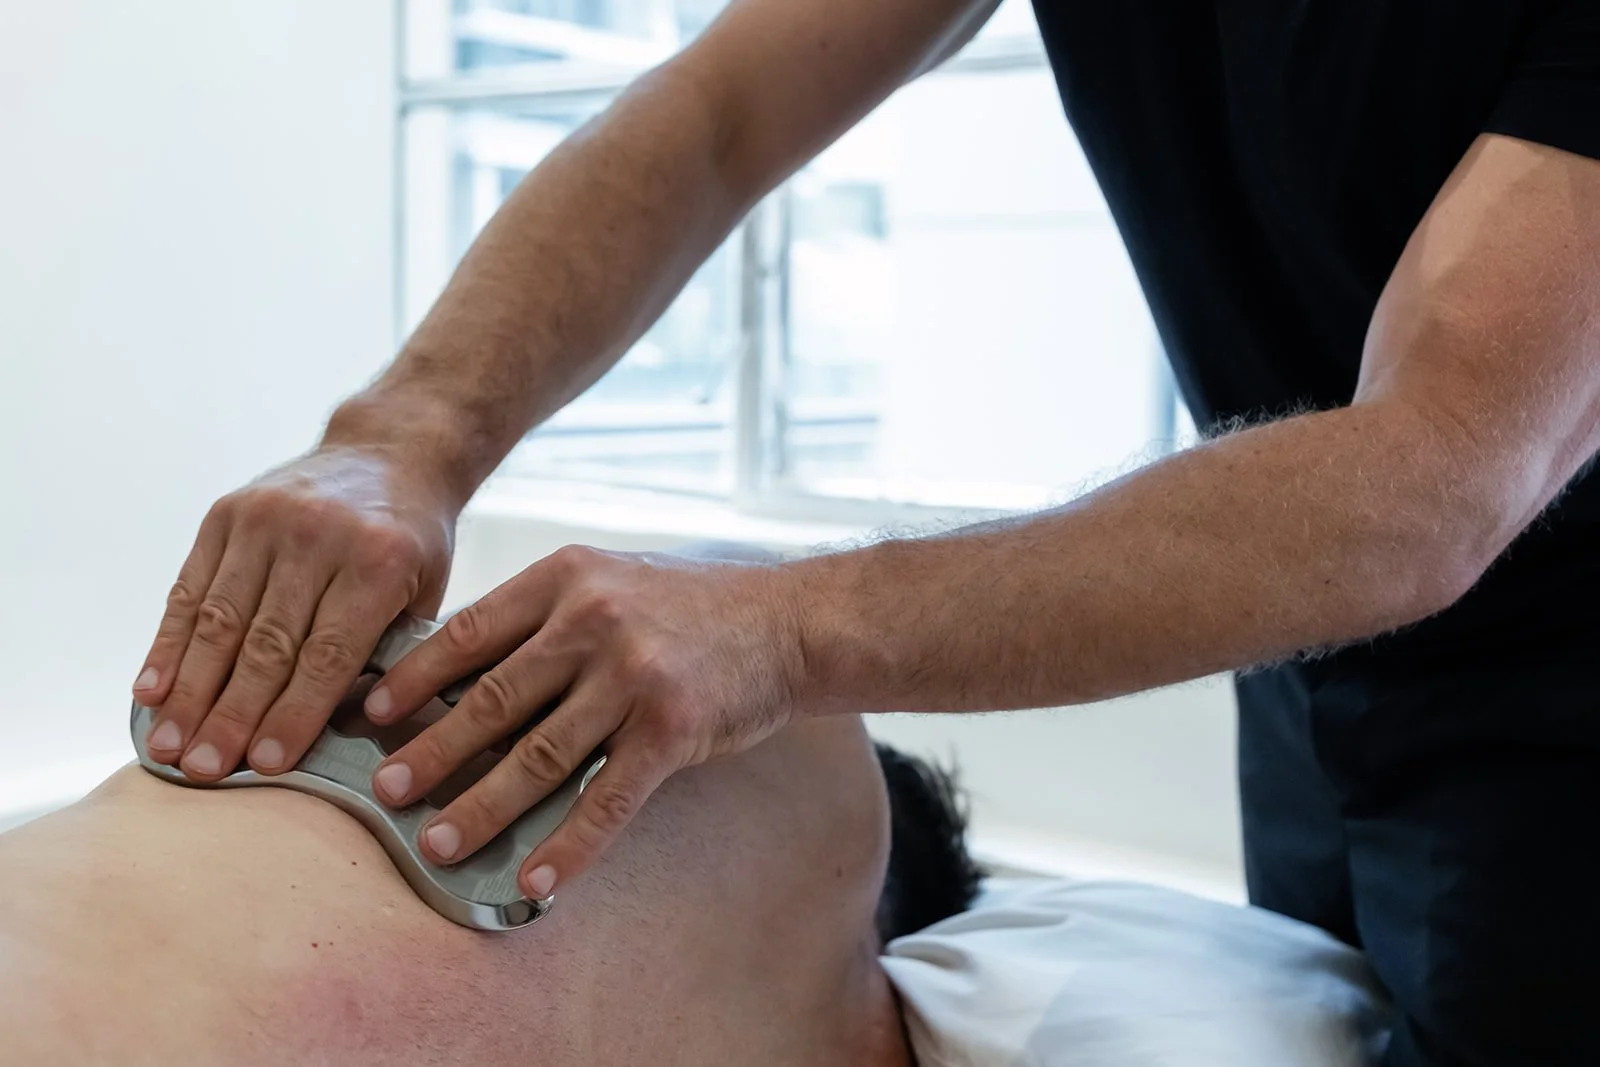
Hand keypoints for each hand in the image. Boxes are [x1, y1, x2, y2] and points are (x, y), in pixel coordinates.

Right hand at [135, 446, 455, 781]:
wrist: (390, 451)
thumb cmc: (411, 539)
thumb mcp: (425, 591)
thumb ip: (390, 654)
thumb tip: (344, 735)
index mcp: (377, 562)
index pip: (327, 654)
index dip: (293, 713)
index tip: (264, 766)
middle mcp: (317, 537)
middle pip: (266, 643)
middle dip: (232, 715)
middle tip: (204, 771)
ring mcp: (267, 519)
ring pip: (220, 620)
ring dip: (191, 691)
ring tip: (170, 746)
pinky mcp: (228, 512)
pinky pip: (191, 587)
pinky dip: (169, 644)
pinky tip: (152, 691)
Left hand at [363, 545, 806, 899]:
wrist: (790, 620)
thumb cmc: (691, 607)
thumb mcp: (611, 581)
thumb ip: (545, 617)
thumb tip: (459, 677)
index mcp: (566, 577)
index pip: (470, 633)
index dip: (415, 679)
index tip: (371, 716)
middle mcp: (593, 620)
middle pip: (492, 700)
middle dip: (432, 753)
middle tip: (384, 794)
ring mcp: (633, 675)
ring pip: (538, 756)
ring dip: (483, 808)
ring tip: (439, 845)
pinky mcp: (673, 727)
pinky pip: (606, 799)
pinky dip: (567, 846)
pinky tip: (536, 880)